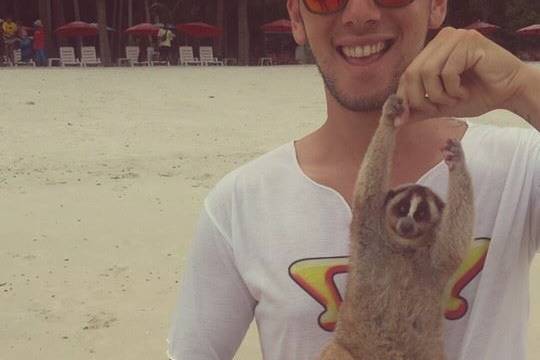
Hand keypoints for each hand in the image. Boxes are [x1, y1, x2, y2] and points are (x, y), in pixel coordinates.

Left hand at [396, 27, 526, 124]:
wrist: (510, 92)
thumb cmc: (478, 94)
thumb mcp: (441, 105)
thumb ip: (419, 109)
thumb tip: (395, 120)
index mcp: (433, 49)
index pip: (407, 73)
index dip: (403, 96)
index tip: (400, 119)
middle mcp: (442, 39)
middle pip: (413, 72)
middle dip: (420, 98)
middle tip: (438, 108)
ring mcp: (455, 37)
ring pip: (428, 73)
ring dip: (440, 94)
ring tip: (456, 98)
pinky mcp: (468, 42)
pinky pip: (447, 71)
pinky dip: (454, 88)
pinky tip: (466, 90)